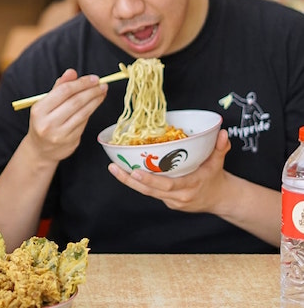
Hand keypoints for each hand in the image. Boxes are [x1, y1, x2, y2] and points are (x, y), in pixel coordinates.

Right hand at [25, 69, 107, 163]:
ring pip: (83, 113)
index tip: (93, 78)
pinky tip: (95, 104)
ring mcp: (60, 134)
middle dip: (91, 91)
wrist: (40, 149)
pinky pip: (84, 123)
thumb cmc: (43, 122)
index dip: (81, 83)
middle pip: (75, 102)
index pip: (64, 91)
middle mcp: (48, 123)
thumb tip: (72, 72)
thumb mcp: (44, 103)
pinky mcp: (71, 142)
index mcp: (39, 110)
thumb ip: (58, 87)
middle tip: (101, 85)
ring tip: (102, 93)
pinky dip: (91, 111)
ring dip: (95, 101)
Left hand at [107, 129, 231, 212]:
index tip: (135, 172)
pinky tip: (124, 171)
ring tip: (113, 168)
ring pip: (147, 193)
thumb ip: (220, 147)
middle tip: (115, 168)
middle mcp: (179, 196)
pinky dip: (138, 183)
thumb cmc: (215, 178)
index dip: (151, 180)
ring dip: (128, 182)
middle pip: (151, 191)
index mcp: (190, 186)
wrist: (220, 199)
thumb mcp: (219, 162)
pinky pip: (150, 192)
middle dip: (131, 181)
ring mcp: (172, 201)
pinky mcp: (167, 202)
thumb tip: (222, 133)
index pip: (168, 185)